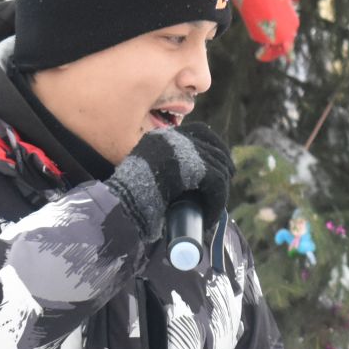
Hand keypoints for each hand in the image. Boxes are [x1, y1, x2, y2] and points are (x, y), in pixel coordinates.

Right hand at [106, 123, 232, 242]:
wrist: (124, 201)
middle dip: (224, 168)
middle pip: (215, 148)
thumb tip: (184, 180)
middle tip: (222, 189)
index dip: (215, 148)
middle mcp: (177, 138)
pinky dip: (217, 202)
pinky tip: (211, 216)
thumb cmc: (129, 195)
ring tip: (212, 209)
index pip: (201, 132)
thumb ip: (163, 167)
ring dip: (220, 192)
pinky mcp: (197, 167)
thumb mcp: (145, 172)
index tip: (220, 166)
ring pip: (219, 169)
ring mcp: (187, 150)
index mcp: (165, 137)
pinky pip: (217, 184)